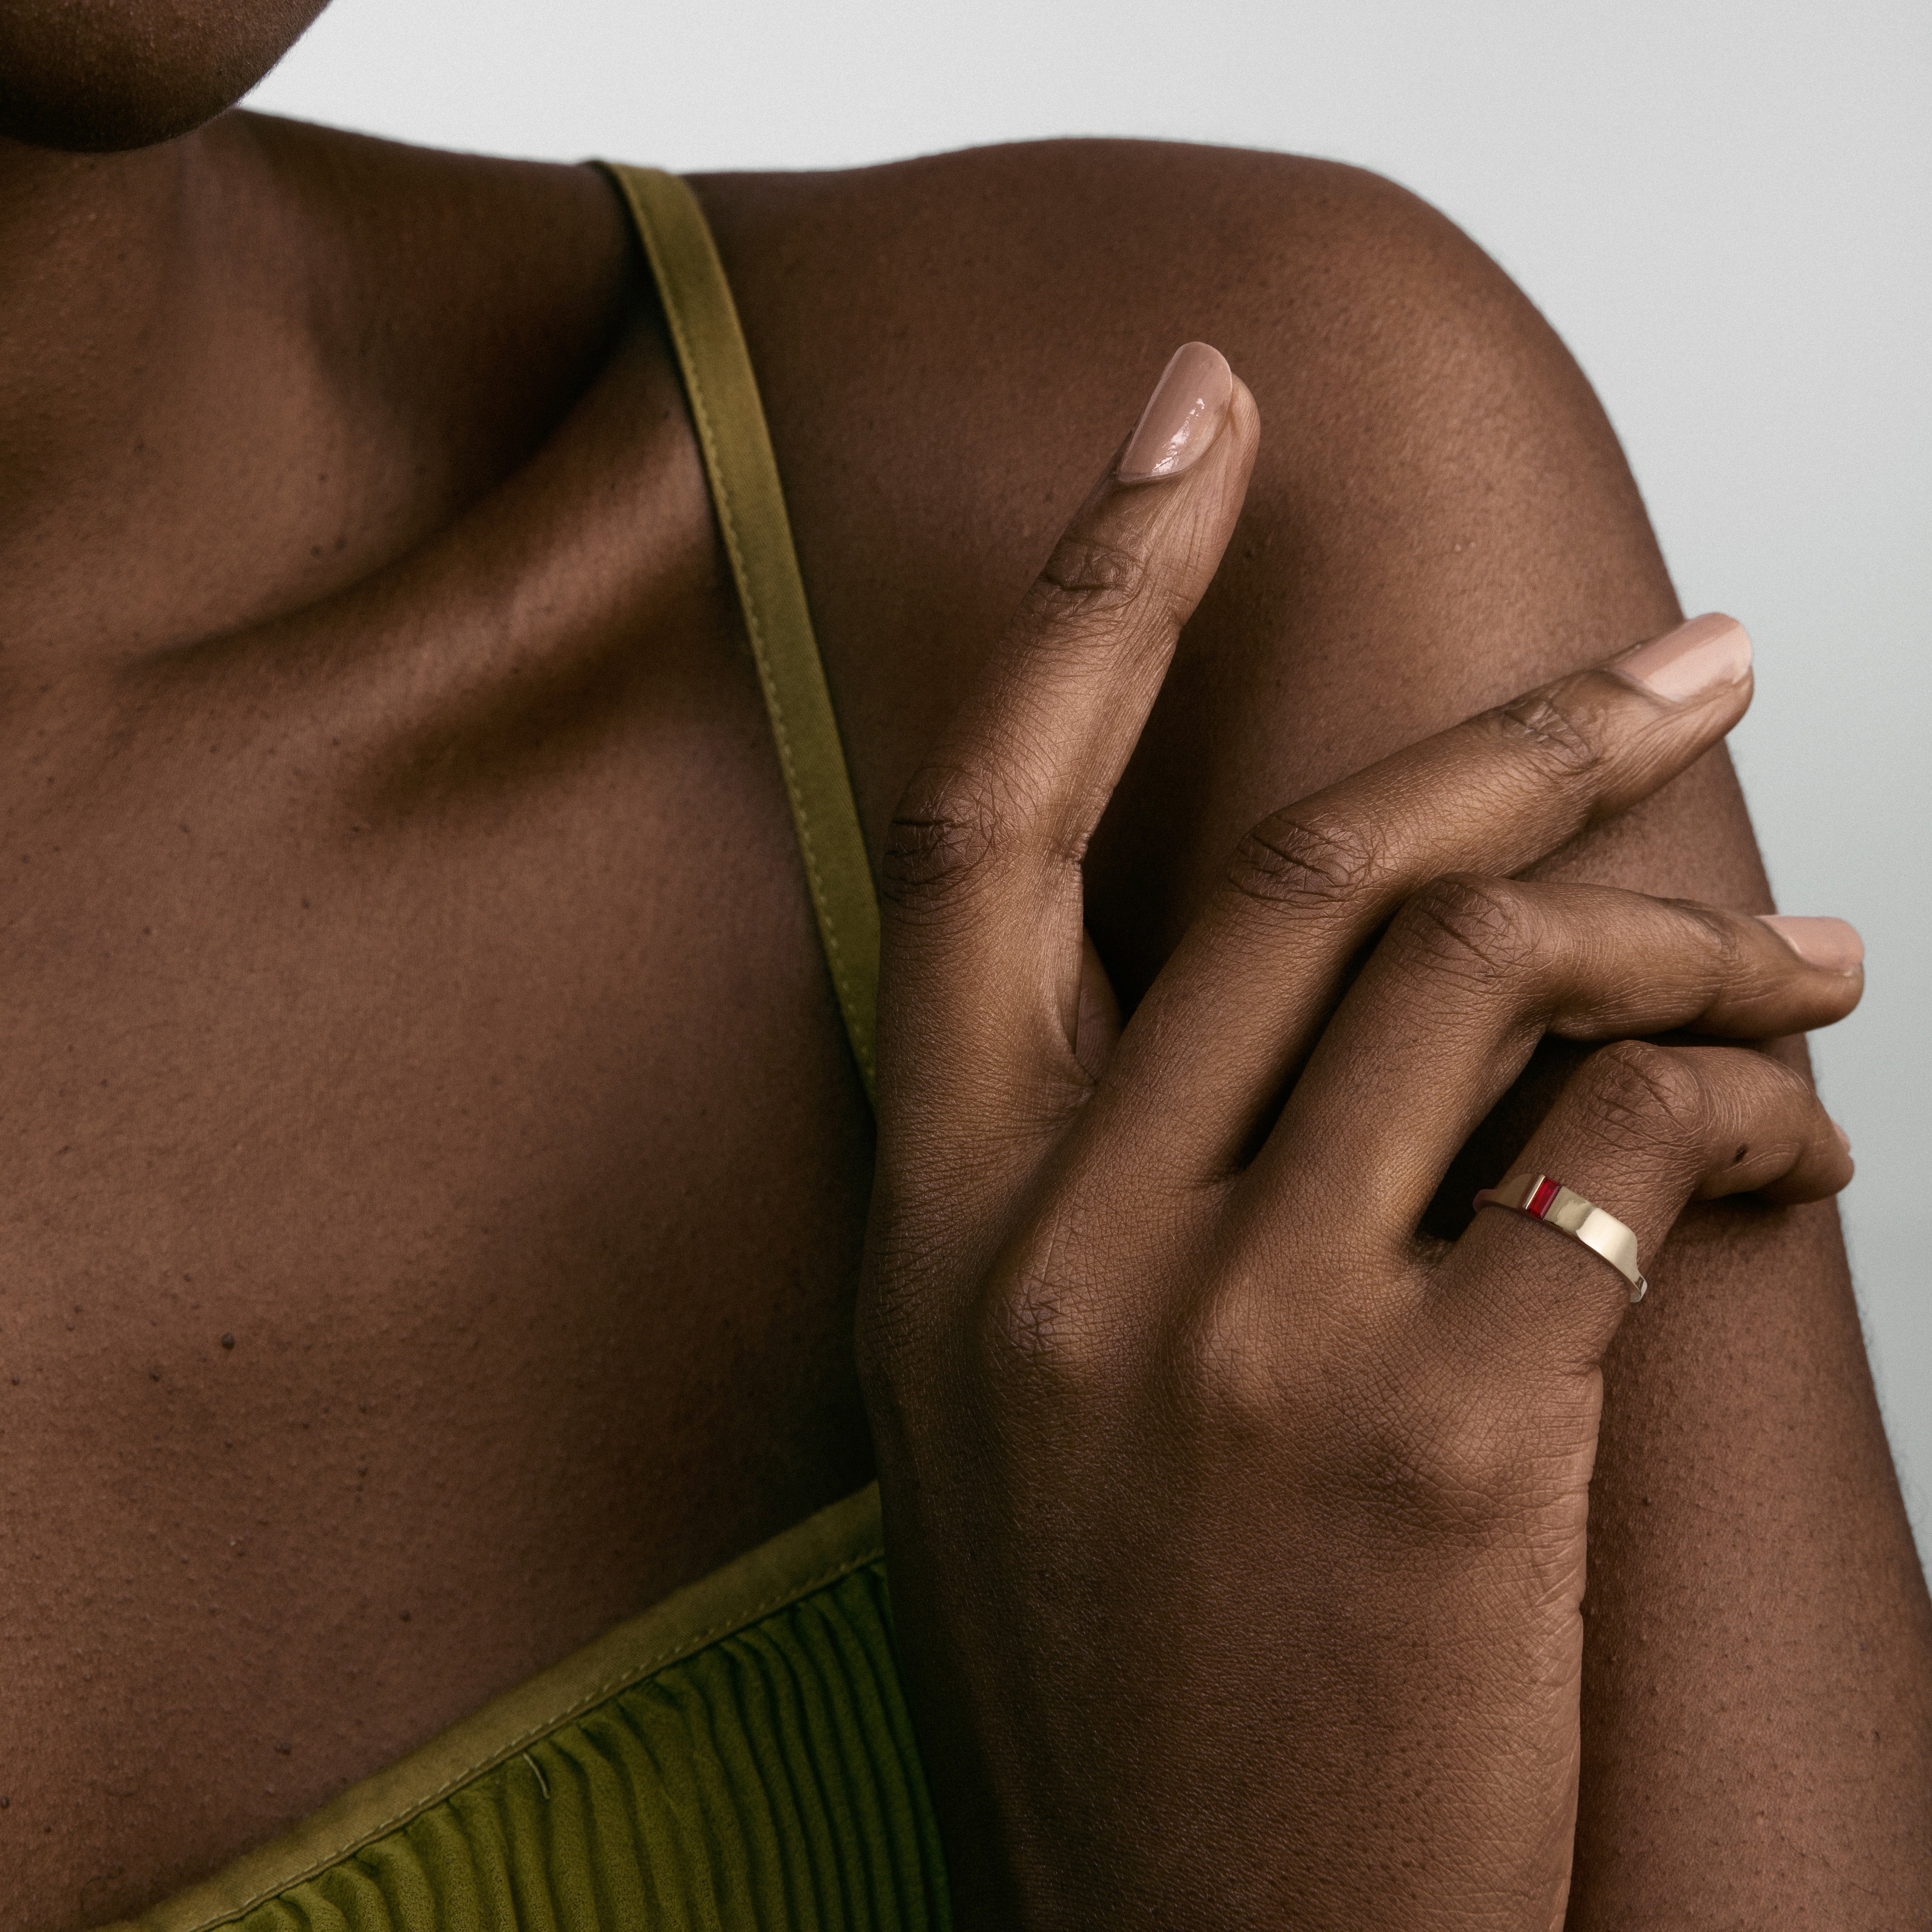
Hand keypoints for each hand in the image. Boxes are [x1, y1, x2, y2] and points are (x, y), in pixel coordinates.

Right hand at [856, 344, 1860, 1928]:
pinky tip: (1792, 1124)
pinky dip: (1738, 1095)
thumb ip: (1120, 1167)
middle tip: (1687, 657)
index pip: (988, 822)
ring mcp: (1236, 1331)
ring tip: (1799, 944)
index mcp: (944, 1217)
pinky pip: (1621, 1148)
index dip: (1085, 594)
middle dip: (1520, 726)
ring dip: (1676, 923)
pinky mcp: (1434, 1429)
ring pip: (1483, 975)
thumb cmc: (1134, 1654)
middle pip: (1306, 858)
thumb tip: (1325, 970)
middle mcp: (1060, 1238)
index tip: (1188, 421)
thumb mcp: (1034, 1381)